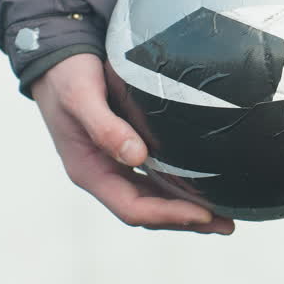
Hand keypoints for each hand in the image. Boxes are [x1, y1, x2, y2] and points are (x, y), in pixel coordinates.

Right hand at [31, 53, 234, 234]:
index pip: (133, 208)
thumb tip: (136, 157)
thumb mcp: (81, 97)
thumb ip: (105, 127)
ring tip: (224, 215)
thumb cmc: (66, 76)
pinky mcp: (126, 150)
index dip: (168, 216)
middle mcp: (103, 174)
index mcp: (89, 171)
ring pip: (154, 198)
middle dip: (186, 221)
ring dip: (187, 210)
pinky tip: (203, 185)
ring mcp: (114, 165)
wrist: (55, 58)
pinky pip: (155, 178)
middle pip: (148, 211)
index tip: (203, 215)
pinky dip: (179, 187)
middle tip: (227, 225)